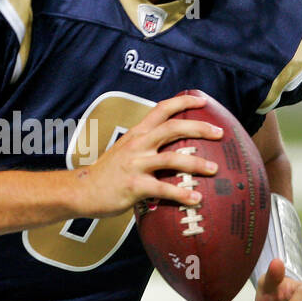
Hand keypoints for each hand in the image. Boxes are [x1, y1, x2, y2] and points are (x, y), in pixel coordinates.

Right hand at [74, 93, 222, 218]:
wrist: (82, 191)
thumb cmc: (108, 173)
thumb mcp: (125, 150)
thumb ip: (146, 145)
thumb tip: (171, 146)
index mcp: (137, 134)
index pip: (162, 109)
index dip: (184, 102)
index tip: (203, 101)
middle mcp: (138, 145)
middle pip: (173, 128)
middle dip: (199, 128)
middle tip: (219, 133)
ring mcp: (136, 164)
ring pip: (172, 158)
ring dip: (196, 163)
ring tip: (214, 168)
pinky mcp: (134, 185)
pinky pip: (163, 189)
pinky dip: (181, 194)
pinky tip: (195, 199)